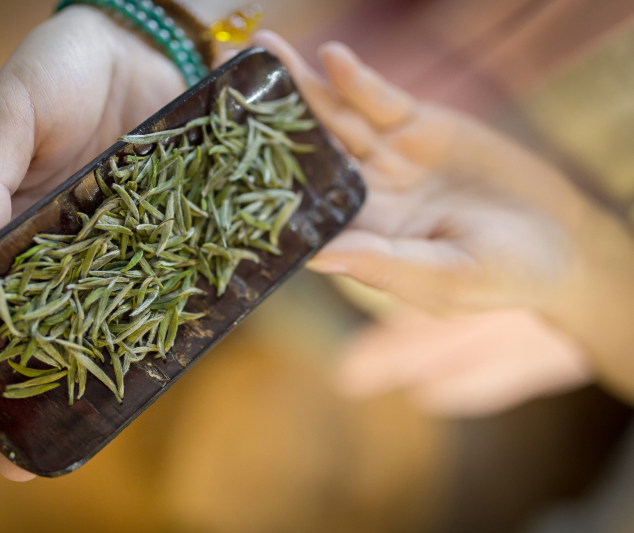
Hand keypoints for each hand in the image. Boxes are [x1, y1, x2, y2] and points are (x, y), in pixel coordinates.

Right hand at [0, 5, 184, 480]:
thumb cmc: (54, 72)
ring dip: (94, 378)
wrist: (140, 43)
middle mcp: (63, 249)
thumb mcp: (2, 119)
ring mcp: (120, 246)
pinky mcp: (172, 233)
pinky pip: (169, 284)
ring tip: (84, 434)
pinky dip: (165, 324)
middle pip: (43, 331)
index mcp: (9, 228)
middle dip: (28, 392)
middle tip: (20, 462)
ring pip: (106, 322)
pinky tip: (160, 367)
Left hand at [253, 31, 633, 405]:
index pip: (302, 211)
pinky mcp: (420, 128)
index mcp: (361, 237)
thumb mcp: (445, 280)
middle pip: (308, 155)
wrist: (559, 241)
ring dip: (303, 88)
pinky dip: (359, 82)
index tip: (221, 168)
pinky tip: (333, 59)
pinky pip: (383, 101)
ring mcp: (390, 158)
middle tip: (229, 92)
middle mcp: (365, 194)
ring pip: (337, 120)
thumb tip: (318, 258)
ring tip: (265, 53)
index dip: (262, 189)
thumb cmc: (502, 277)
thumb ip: (384, 265)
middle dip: (269, 124)